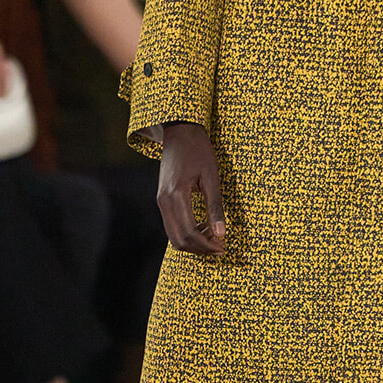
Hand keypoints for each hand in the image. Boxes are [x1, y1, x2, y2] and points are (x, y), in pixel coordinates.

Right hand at [157, 121, 225, 254]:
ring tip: (213, 238)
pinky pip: (171, 225)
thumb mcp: (212, 177)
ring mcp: (160, 201)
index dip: (207, 245)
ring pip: (173, 236)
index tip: (223, 247)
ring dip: (192, 243)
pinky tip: (202, 227)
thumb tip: (221, 233)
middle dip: (200, 249)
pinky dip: (186, 233)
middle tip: (219, 248)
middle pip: (178, 239)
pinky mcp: (161, 199)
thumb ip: (215, 206)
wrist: (179, 133)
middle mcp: (163, 201)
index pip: (189, 232)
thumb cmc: (198, 151)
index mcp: (176, 195)